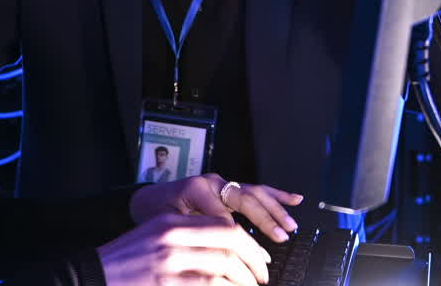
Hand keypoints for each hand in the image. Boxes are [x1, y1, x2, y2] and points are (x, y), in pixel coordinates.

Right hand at [98, 212, 270, 285]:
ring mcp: (168, 260)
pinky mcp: (166, 283)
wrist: (90, 276)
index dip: (248, 242)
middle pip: (229, 240)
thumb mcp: (152, 239)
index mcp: (170, 221)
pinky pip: (209, 285)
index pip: (222, 224)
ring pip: (224, 264)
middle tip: (263, 277)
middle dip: (254, 260)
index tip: (258, 257)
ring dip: (245, 280)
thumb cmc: (121, 264)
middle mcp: (171, 236)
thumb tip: (224, 254)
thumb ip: (184, 239)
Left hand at [130, 174, 302, 243]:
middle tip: (281, 237)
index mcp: (197, 188)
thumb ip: (192, 233)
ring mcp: (221, 184)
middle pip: (246, 200)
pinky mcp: (227, 188)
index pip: (226, 217)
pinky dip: (275, 194)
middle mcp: (213, 182)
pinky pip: (255, 189)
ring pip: (255, 193)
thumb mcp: (167, 225)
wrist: (147, 200)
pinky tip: (293, 199)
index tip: (252, 257)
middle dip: (266, 220)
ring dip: (275, 209)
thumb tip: (219, 250)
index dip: (239, 238)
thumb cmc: (154, 213)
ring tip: (290, 224)